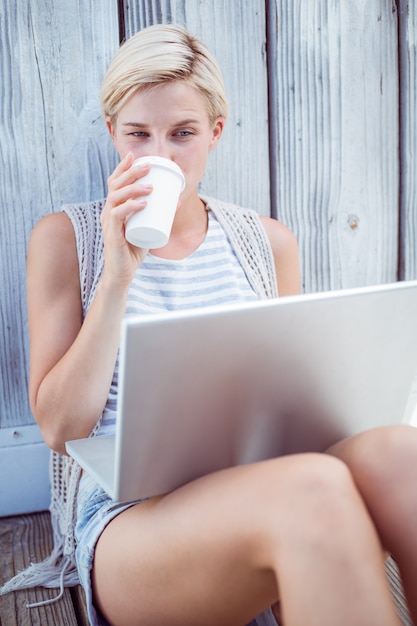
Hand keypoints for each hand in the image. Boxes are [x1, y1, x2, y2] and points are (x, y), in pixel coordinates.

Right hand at [100, 152, 152, 288]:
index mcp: (114, 208)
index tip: (134, 155)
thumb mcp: (149, 227)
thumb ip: (159, 214)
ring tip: (151, 185)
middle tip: (148, 166)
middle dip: (131, 172)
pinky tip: (143, 203)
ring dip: (133, 188)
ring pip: (116, 197)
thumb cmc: (134, 250)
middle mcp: (108, 212)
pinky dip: (131, 207)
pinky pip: (118, 215)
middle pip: (115, 185)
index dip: (122, 168)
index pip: (115, 182)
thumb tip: (177, 200)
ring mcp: (108, 222)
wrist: (124, 272)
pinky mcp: (111, 234)